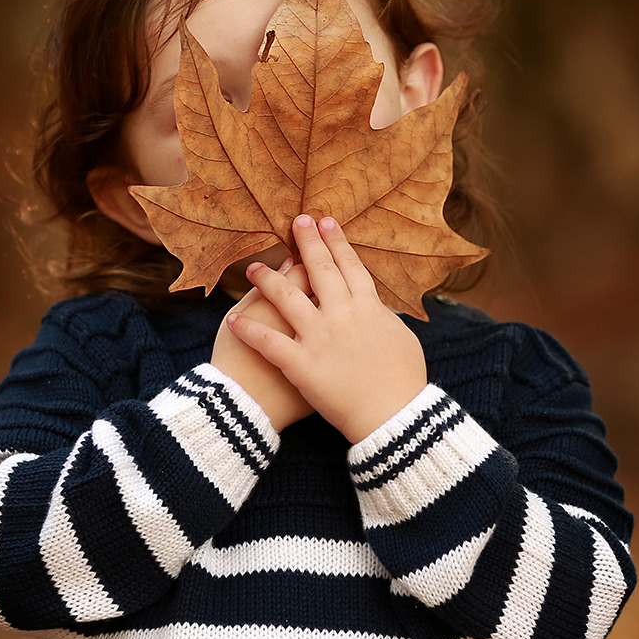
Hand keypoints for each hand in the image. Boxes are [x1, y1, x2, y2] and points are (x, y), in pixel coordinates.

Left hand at [226, 215, 427, 443]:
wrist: (394, 417)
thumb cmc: (404, 383)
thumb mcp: (403, 341)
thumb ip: (385, 318)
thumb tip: (375, 305)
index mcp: (369, 308)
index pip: (350, 266)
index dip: (336, 242)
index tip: (325, 222)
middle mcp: (342, 314)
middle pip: (320, 270)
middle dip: (306, 242)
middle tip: (294, 221)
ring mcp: (319, 337)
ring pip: (286, 297)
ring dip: (268, 279)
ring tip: (253, 267)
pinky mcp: (300, 363)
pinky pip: (267, 341)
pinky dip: (248, 330)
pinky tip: (233, 319)